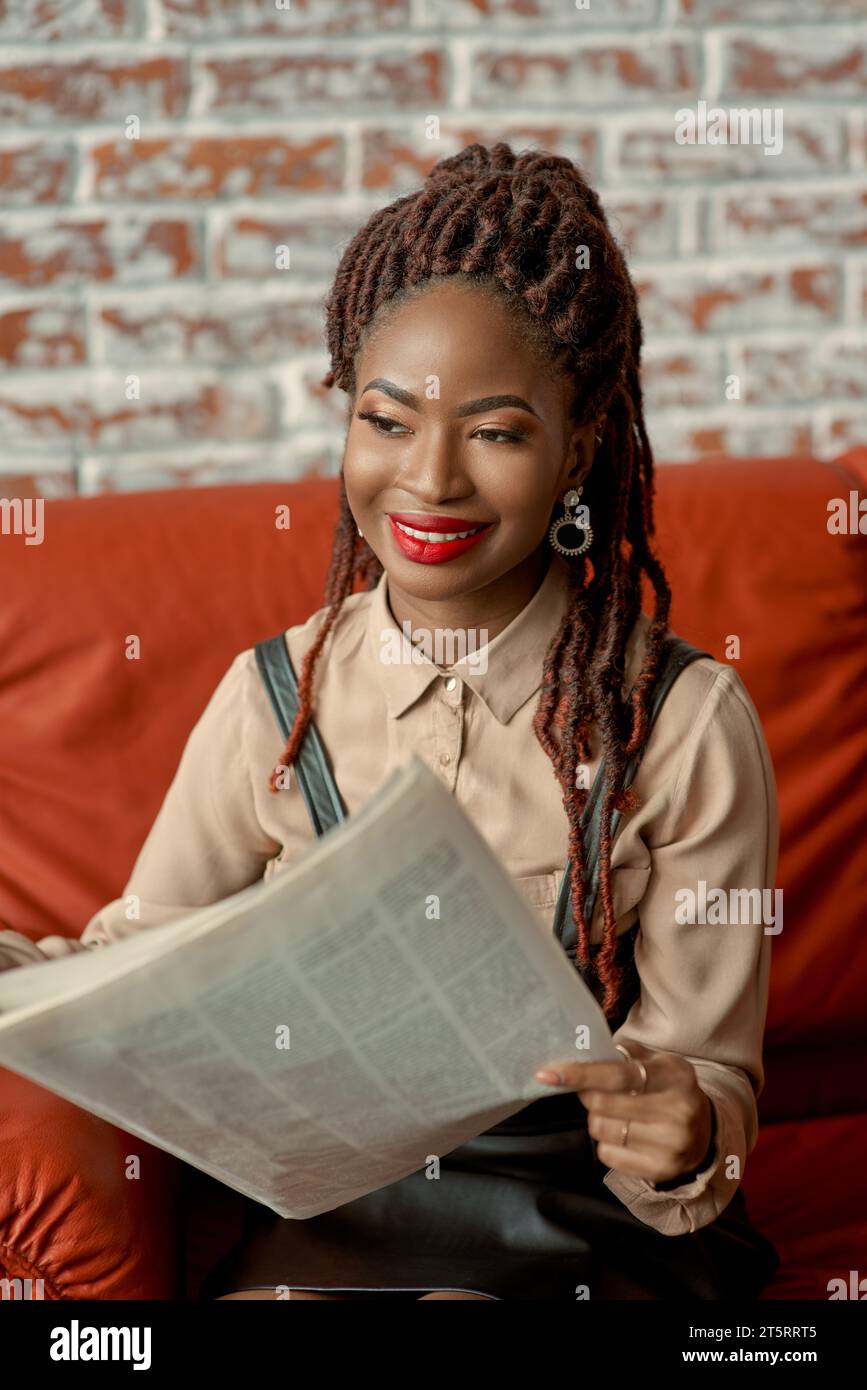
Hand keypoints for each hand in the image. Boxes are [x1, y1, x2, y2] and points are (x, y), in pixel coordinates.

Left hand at [534, 1041, 713, 1185]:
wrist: (704, 1131)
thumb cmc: (668, 1088)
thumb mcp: (657, 1062)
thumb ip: (624, 1054)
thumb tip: (582, 1050)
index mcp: (674, 1075)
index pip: (618, 1075)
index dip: (580, 1074)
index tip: (548, 1074)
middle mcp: (677, 1111)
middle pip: (603, 1104)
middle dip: (588, 1095)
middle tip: (594, 1091)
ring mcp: (671, 1144)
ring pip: (601, 1130)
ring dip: (597, 1119)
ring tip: (615, 1113)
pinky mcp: (661, 1170)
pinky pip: (607, 1155)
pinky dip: (606, 1143)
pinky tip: (624, 1135)